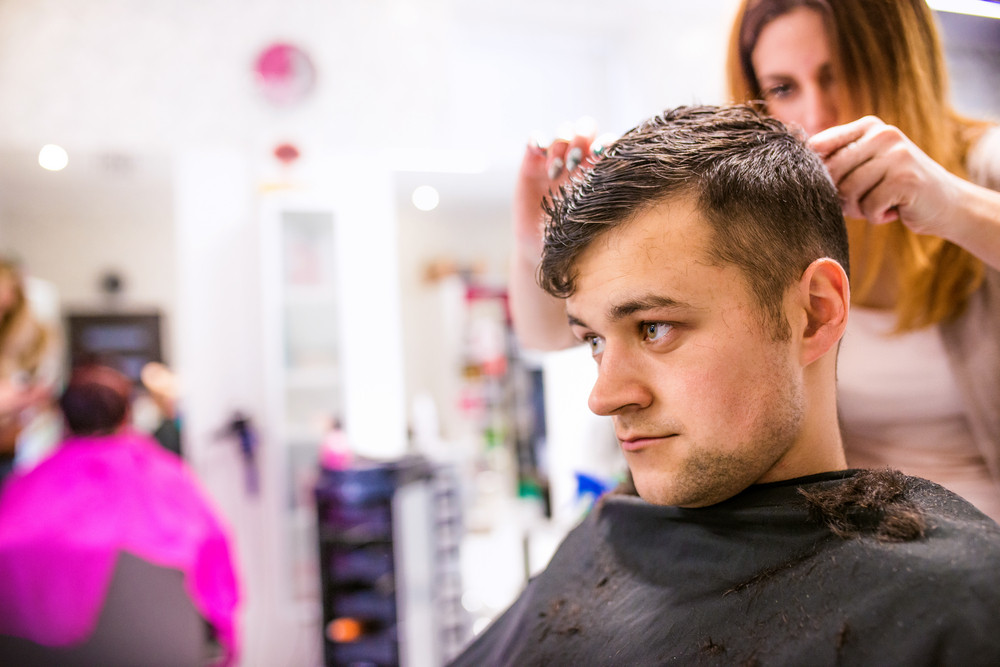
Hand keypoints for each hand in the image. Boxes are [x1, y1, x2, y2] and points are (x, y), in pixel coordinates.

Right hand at [513, 121, 600, 259]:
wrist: (540, 248)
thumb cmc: (573, 239)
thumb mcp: (592, 223)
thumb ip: (605, 202)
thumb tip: (624, 189)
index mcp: (599, 171)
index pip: (608, 143)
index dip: (606, 144)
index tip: (600, 158)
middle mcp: (579, 160)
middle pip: (585, 128)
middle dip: (581, 138)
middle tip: (574, 162)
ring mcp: (556, 160)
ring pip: (563, 131)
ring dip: (560, 144)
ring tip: (554, 171)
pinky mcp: (532, 163)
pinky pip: (535, 139)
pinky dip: (537, 141)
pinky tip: (538, 154)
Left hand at [808, 116, 962, 236]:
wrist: (945, 203)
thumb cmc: (893, 188)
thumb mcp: (864, 167)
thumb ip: (836, 162)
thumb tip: (792, 168)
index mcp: (868, 127)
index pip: (819, 145)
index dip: (814, 173)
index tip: (828, 186)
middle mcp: (883, 134)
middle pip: (831, 171)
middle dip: (839, 196)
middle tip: (858, 203)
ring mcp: (897, 154)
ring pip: (848, 191)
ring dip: (858, 209)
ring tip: (877, 205)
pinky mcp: (907, 178)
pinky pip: (869, 206)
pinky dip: (876, 216)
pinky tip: (892, 210)